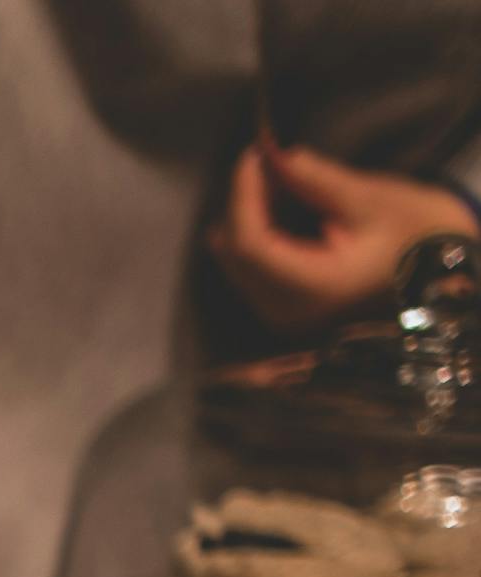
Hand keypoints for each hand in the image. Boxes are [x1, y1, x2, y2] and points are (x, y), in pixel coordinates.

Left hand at [207, 139, 472, 334]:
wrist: (449, 270)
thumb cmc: (421, 235)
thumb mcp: (372, 199)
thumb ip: (316, 181)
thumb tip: (276, 157)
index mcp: (314, 288)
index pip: (251, 244)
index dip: (244, 196)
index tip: (253, 155)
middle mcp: (288, 310)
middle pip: (236, 254)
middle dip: (243, 203)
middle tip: (265, 161)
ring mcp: (285, 312)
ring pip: (238, 261)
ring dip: (249, 216)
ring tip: (276, 178)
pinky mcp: (287, 305)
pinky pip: (253, 267)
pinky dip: (260, 232)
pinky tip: (279, 203)